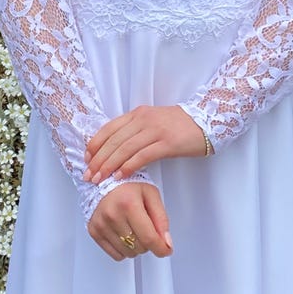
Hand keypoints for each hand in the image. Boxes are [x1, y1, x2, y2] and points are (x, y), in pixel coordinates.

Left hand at [83, 105, 204, 184]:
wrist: (207, 121)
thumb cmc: (178, 126)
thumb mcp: (152, 122)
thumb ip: (134, 131)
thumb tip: (114, 149)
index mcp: (137, 114)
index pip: (109, 129)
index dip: (95, 145)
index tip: (86, 160)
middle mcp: (143, 120)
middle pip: (114, 141)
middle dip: (98, 159)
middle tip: (88, 175)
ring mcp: (156, 130)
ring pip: (125, 149)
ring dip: (110, 165)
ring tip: (100, 179)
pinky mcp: (168, 143)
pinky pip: (143, 155)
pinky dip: (129, 166)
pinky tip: (121, 176)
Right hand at [87, 181, 172, 260]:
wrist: (104, 180)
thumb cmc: (128, 186)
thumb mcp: (151, 195)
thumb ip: (161, 219)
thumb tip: (166, 242)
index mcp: (129, 204)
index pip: (148, 238)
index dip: (161, 249)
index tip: (166, 250)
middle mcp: (112, 216)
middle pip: (140, 247)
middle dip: (149, 243)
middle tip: (146, 228)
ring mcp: (101, 225)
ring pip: (128, 253)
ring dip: (136, 247)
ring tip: (134, 230)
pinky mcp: (94, 232)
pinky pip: (116, 254)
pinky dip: (124, 249)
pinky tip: (125, 235)